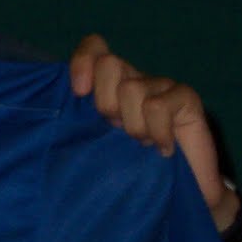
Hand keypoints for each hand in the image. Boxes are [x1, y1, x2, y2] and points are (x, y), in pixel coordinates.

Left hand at [68, 33, 226, 212]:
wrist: (183, 193)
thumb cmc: (135, 171)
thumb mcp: (98, 145)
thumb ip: (80, 124)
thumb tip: (56, 111)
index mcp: (111, 85)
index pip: (94, 48)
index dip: (82, 62)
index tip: (80, 93)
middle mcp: (136, 79)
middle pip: (109, 64)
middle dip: (107, 103)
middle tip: (118, 131)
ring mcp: (162, 85)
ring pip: (132, 89)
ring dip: (134, 127)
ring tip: (144, 144)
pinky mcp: (186, 97)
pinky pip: (157, 107)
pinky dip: (157, 134)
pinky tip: (163, 150)